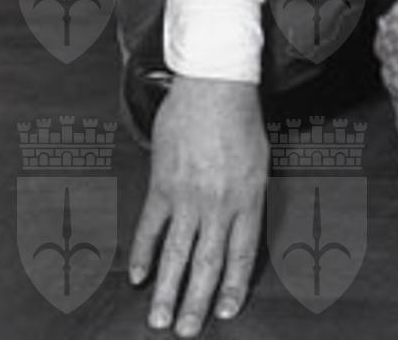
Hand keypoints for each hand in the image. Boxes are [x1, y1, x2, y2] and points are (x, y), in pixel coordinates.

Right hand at [128, 76, 267, 336]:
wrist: (215, 83)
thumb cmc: (241, 119)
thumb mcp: (260, 161)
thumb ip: (248, 199)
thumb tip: (237, 232)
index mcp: (248, 198)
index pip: (241, 255)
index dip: (233, 287)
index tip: (226, 312)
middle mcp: (219, 204)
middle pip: (207, 264)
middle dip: (196, 303)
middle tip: (184, 332)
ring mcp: (188, 196)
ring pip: (176, 255)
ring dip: (166, 291)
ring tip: (158, 319)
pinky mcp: (161, 185)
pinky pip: (150, 228)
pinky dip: (142, 253)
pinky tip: (137, 276)